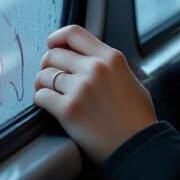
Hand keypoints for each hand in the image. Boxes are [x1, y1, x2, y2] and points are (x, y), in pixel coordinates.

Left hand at [34, 25, 157, 163]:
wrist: (138, 146)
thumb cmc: (137, 118)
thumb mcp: (130, 79)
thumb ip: (109, 66)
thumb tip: (90, 60)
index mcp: (111, 57)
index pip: (74, 33)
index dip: (57, 38)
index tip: (51, 45)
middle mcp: (94, 68)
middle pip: (53, 54)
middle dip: (48, 65)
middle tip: (50, 77)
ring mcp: (80, 88)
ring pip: (44, 75)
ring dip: (42, 84)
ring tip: (48, 93)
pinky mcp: (69, 110)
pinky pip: (41, 96)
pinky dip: (41, 100)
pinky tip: (49, 106)